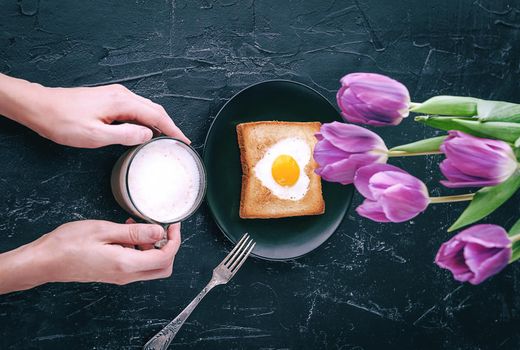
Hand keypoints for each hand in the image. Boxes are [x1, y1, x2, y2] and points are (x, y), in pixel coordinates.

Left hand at [0, 74, 189, 147]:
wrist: (40, 107)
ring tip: (167, 137)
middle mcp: (121, 95)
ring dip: (159, 122)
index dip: (173, 129)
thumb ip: (125, 135)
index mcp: (122, 103)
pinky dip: (146, 119)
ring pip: (145, 108)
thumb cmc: (63, 121)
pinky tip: (146, 129)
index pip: (157, 115)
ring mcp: (115, 96)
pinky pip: (135, 109)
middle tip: (180, 142)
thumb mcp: (95, 135)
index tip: (184, 141)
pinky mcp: (108, 100)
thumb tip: (148, 135)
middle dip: (170, 125)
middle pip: (154, 109)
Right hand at [0, 220, 180, 293]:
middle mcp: (126, 275)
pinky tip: (126, 232)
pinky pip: (136, 264)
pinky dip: (139, 249)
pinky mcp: (113, 273)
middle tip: (162, 228)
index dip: (174, 240)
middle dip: (168, 247)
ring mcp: (119, 276)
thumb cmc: (68, 244)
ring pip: (150, 266)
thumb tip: (159, 231)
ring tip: (137, 226)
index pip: (165, 257)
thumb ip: (135, 232)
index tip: (173, 225)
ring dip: (152, 246)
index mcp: (126, 264)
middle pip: (163, 267)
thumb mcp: (104, 230)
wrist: (44, 261)